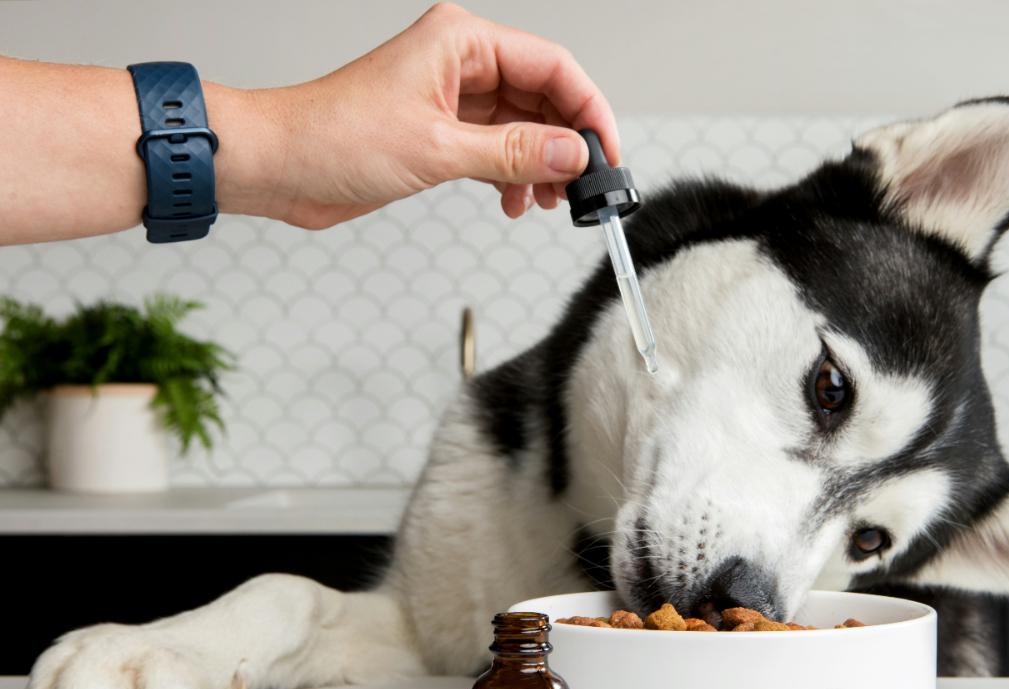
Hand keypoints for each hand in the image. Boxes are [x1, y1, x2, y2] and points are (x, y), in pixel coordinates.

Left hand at [224, 3, 620, 226]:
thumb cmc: (332, 137)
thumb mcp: (438, 149)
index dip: (587, 109)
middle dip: (565, 143)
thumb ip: (513, 153)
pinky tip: (513, 201)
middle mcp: (461, 62)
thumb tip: (572, 155)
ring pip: (523, 125)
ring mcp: (452, 96)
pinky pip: (498, 148)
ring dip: (540, 165)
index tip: (605, 152)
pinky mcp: (440, 129)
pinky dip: (512, 175)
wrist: (277, 165)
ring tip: (546, 201)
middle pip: (543, 96)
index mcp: (461, 41)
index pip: (552, 66)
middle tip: (581, 187)